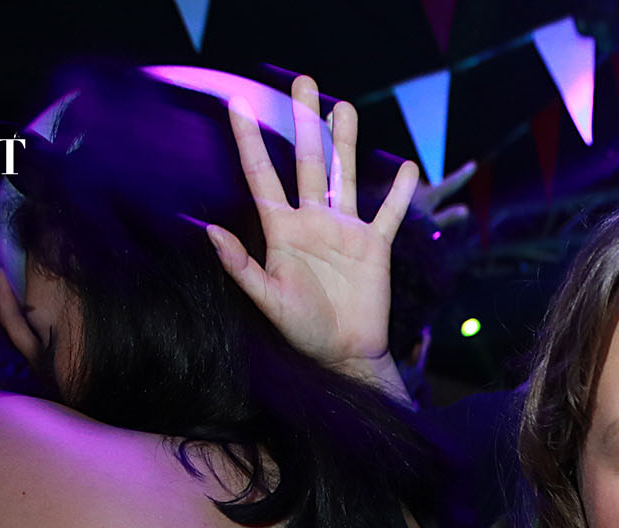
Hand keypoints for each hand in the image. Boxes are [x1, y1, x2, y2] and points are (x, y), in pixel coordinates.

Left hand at [208, 74, 416, 400]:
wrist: (345, 355)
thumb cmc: (303, 332)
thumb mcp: (267, 300)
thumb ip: (240, 266)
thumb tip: (210, 231)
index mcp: (281, 231)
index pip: (261, 176)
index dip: (248, 140)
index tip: (237, 103)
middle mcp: (312, 221)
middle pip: (306, 161)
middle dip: (304, 121)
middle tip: (303, 81)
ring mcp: (345, 230)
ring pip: (344, 174)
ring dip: (346, 141)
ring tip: (345, 106)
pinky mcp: (374, 245)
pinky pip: (390, 213)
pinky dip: (400, 192)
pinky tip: (409, 166)